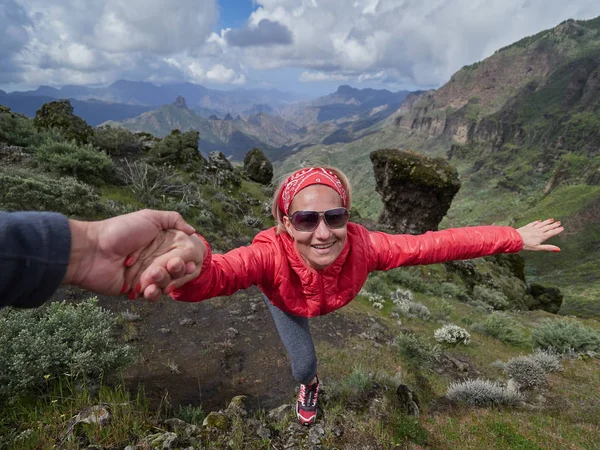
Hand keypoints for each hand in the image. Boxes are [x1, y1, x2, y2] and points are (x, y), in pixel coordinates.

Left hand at [63, 209, 195, 295]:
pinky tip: (147, 288)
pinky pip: (153, 295)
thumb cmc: (120, 231)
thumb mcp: (149, 217)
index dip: (186, 260)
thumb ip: (173, 219)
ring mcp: (146, 275)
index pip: (181, 255)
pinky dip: (153, 293)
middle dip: (176, 270)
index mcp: (160, 244)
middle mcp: (155, 259)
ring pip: (167, 284)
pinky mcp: (136, 290)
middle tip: (171, 266)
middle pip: (176, 271)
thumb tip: (192, 231)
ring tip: (151, 275)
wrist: (92, 251)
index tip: (188, 261)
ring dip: (163, 281)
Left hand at [516, 218, 563, 251]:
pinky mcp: (527, 227)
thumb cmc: (526, 245)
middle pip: (547, 227)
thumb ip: (548, 248)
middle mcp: (538, 231)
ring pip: (542, 224)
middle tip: (559, 222)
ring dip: (547, 222)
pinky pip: (534, 223)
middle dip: (553, 225)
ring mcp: (532, 228)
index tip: (562, 228)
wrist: (515, 239)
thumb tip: (558, 249)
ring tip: (552, 219)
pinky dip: (537, 222)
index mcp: (542, 237)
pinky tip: (539, 221)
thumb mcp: (538, 248)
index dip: (557, 230)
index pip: (551, 233)